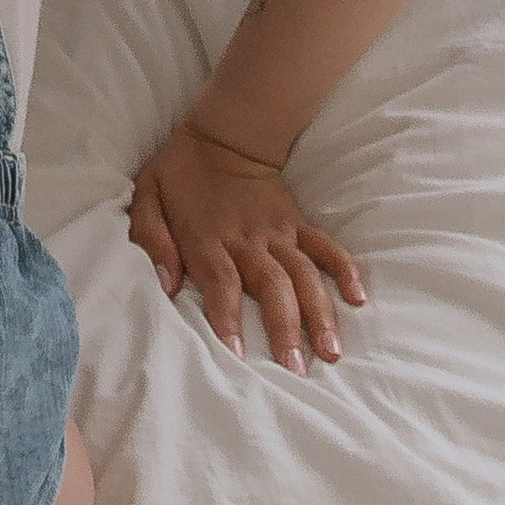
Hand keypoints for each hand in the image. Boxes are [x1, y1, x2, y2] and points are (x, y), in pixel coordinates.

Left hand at [128, 119, 363, 369]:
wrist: (223, 135)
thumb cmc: (179, 173)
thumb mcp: (147, 196)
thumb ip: (151, 237)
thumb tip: (164, 283)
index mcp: (207, 239)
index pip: (222, 284)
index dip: (229, 319)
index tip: (238, 356)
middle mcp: (247, 240)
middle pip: (271, 287)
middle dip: (285, 329)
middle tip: (296, 370)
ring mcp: (277, 232)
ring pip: (303, 275)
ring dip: (319, 313)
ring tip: (331, 351)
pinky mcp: (297, 223)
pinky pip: (325, 247)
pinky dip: (344, 269)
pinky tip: (358, 298)